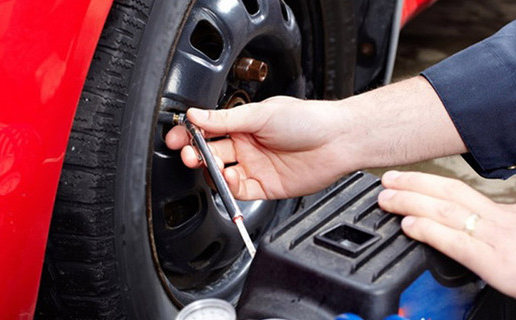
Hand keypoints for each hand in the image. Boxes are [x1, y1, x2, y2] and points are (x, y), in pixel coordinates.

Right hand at [165, 96, 357, 199]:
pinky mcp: (266, 187)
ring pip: (223, 174)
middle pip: (212, 153)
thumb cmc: (308, 119)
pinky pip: (241, 191)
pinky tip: (232, 178)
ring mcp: (256, 166)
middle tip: (190, 154)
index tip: (177, 137)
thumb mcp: (261, 114)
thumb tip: (195, 115)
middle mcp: (248, 145)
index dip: (191, 134)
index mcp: (244, 123)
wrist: (337, 140)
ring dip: (212, 171)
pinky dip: (231, 187)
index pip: (209, 129)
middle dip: (196, 154)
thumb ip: (226, 118)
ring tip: (213, 165)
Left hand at [377, 170, 515, 315]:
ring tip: (384, 195)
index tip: (417, 187)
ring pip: (445, 210)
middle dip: (415, 184)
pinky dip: (427, 229)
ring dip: (410, 200)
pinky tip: (406, 224)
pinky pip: (454, 240)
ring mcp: (499, 238)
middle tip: (387, 178)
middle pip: (450, 193)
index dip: (437, 191)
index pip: (469, 199)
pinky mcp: (498, 261)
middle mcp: (505, 219)